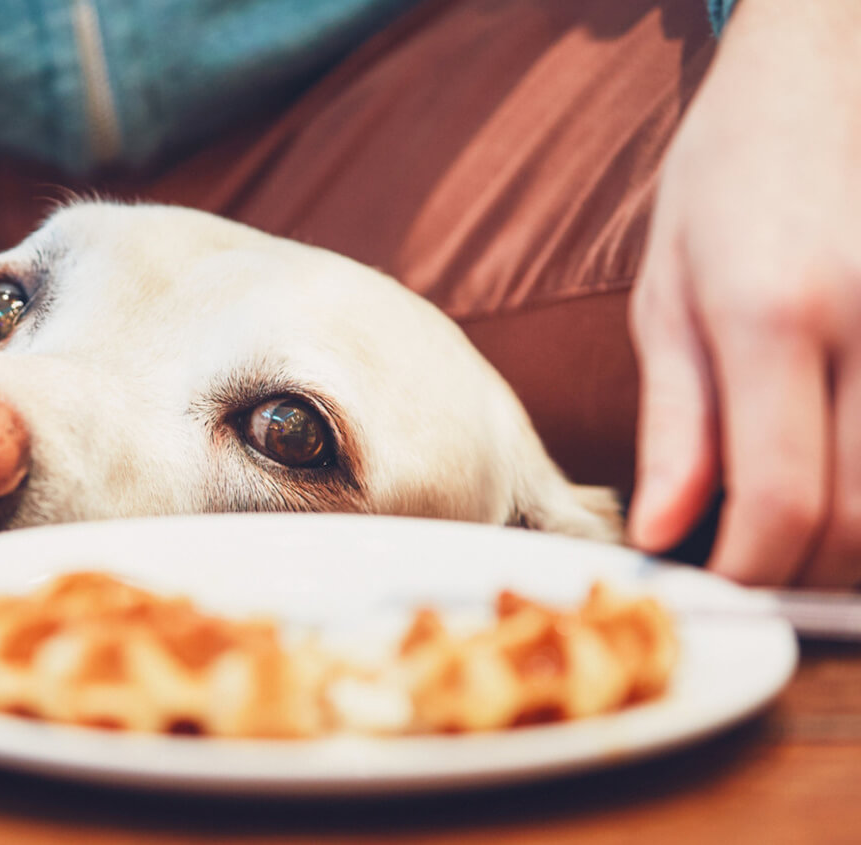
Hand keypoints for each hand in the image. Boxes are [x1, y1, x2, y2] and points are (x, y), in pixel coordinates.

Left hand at [630, 0, 860, 585]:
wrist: (827, 74)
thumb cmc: (731, 176)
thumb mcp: (668, 294)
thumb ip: (676, 422)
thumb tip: (663, 532)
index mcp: (774, 315)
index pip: (781, 501)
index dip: (750, 572)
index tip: (713, 587)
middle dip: (805, 574)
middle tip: (752, 574)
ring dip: (858, 545)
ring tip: (796, 532)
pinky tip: (843, 479)